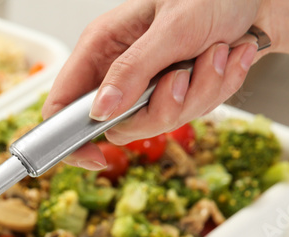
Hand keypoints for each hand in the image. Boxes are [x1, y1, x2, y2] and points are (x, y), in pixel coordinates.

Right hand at [43, 0, 273, 169]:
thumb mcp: (172, 27)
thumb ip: (133, 70)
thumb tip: (99, 110)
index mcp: (101, 47)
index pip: (62, 105)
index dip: (71, 138)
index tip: (96, 157)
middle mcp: (120, 69)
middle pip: (120, 125)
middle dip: (163, 108)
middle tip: (182, 76)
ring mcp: (149, 84)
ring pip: (160, 123)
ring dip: (200, 92)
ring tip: (215, 53)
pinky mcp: (177, 92)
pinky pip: (191, 114)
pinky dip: (217, 88)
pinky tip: (226, 57)